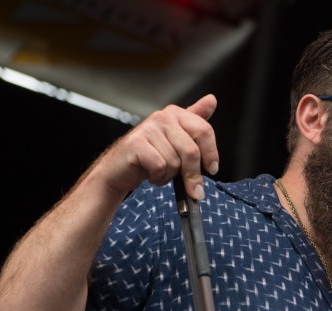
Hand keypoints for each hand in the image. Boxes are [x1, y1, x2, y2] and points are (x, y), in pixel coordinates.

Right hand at [97, 94, 219, 200]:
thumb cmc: (151, 156)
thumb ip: (195, 121)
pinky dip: (157, 177)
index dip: (211, 154)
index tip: (212, 169)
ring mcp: (148, 128)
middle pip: (191, 151)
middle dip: (192, 174)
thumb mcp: (178, 140)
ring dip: (169, 176)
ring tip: (158, 171)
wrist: (120, 169)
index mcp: (176, 114)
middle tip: (192, 189)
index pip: (204, 130)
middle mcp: (162, 117)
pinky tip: (149, 173)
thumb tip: (212, 100)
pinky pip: (160, 167)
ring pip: (175, 162)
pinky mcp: (136, 143)